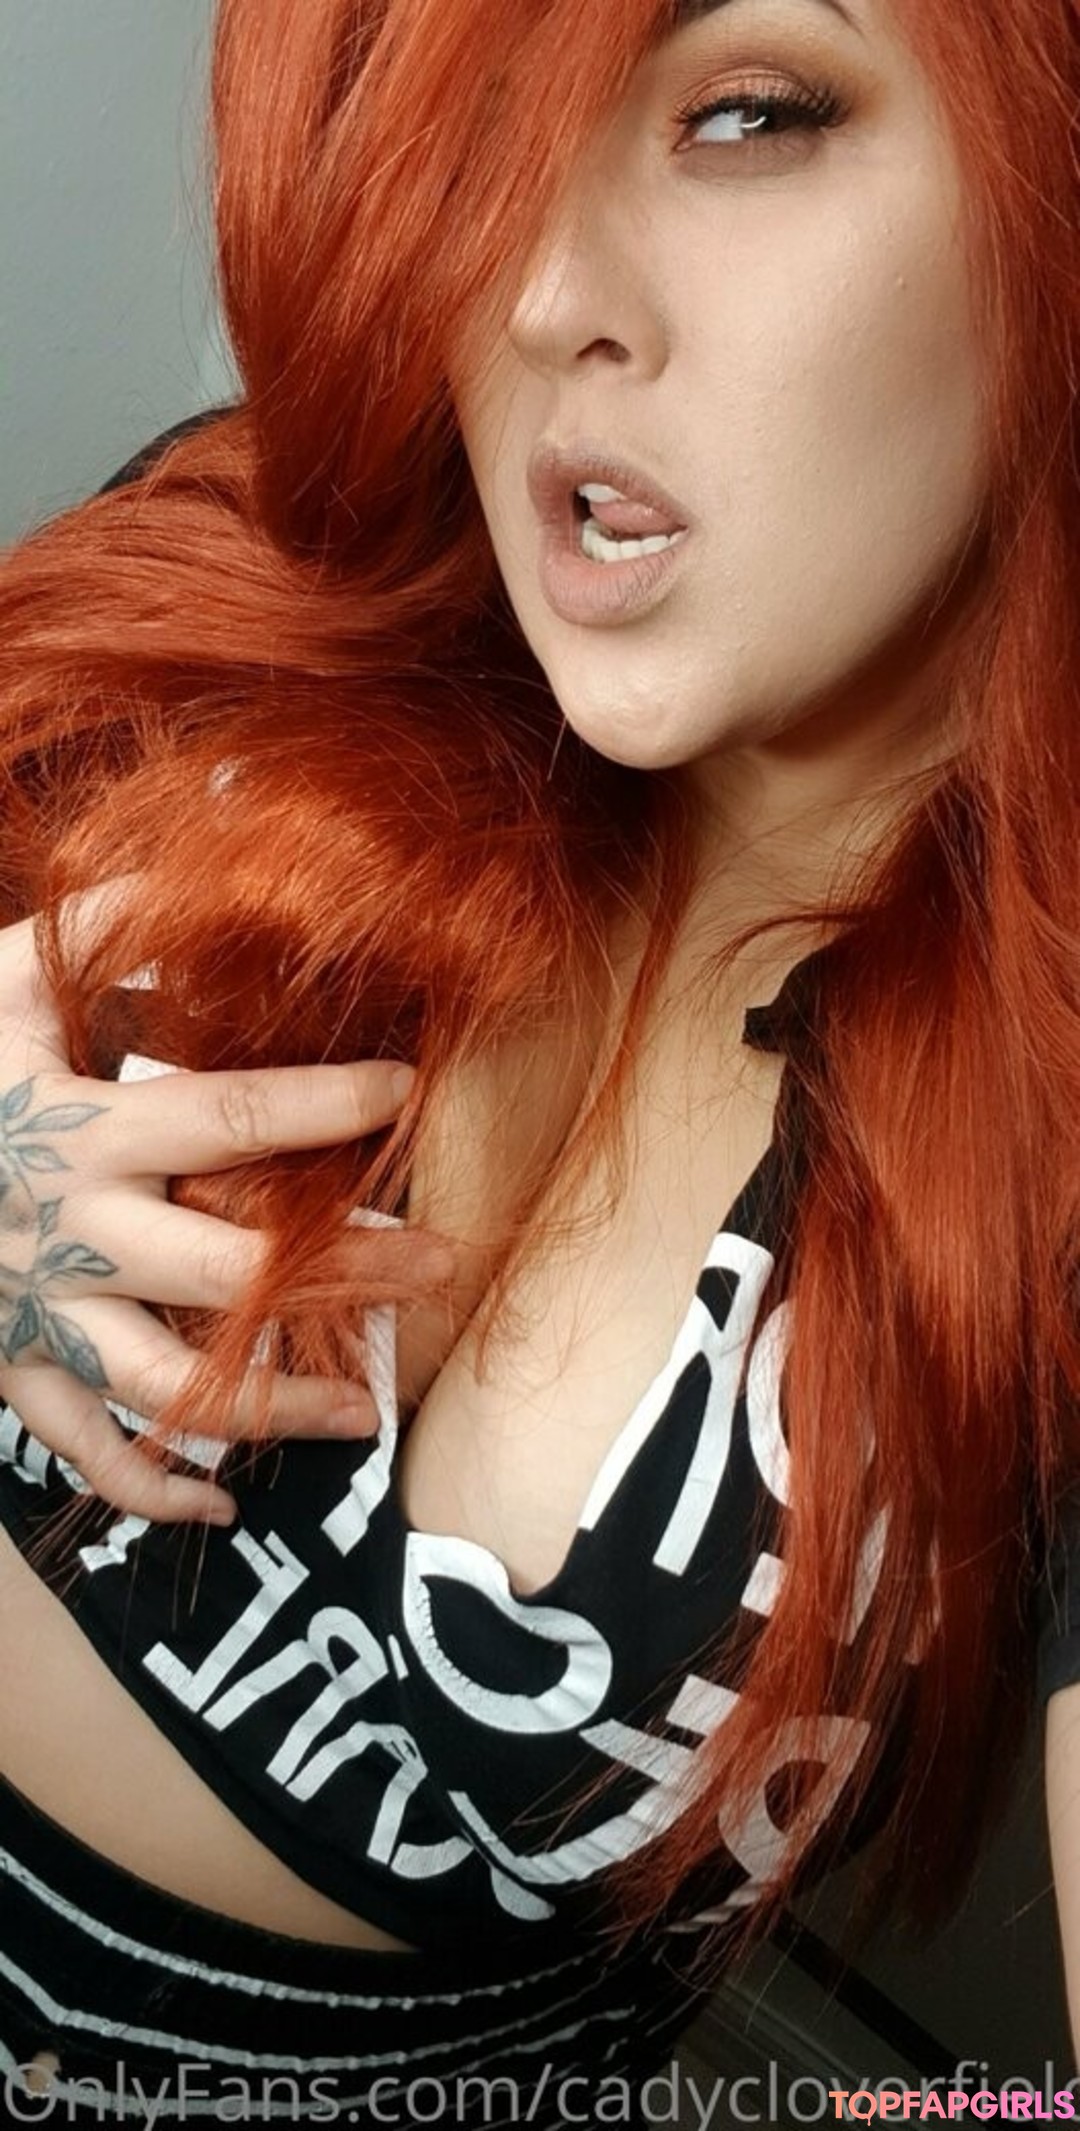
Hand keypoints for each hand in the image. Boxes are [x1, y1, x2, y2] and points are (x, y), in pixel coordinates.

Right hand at [0, 912, 418, 1524]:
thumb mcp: (4, 980)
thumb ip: (101, 928)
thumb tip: (212, 851)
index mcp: (78, 1129)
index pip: (220, 1120)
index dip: (320, 1104)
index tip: (406, 1091)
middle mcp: (72, 1233)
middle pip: (227, 1270)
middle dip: (344, 1272)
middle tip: (443, 1265)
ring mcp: (41, 1314)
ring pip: (168, 1385)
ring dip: (273, 1404)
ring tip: (368, 1411)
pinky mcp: (10, 1367)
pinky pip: (83, 1447)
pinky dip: (148, 1491)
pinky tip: (220, 1508)